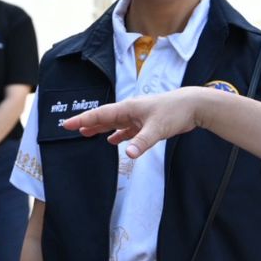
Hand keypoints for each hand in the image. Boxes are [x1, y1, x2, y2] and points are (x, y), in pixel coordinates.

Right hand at [64, 89, 202, 158]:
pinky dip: (119, 135)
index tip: (67, 124)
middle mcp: (130, 110)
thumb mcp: (157, 128)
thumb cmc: (175, 112)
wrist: (193, 106)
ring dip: (101, 128)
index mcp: (128, 108)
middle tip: (71, 128)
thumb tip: (128, 154)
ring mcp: (138, 116)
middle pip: (104, 117)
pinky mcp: (147, 123)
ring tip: (87, 134)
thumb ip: (142, 142)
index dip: (83, 120)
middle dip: (88, 123)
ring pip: (114, 123)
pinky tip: (114, 141)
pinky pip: (127, 129)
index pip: (100, 114)